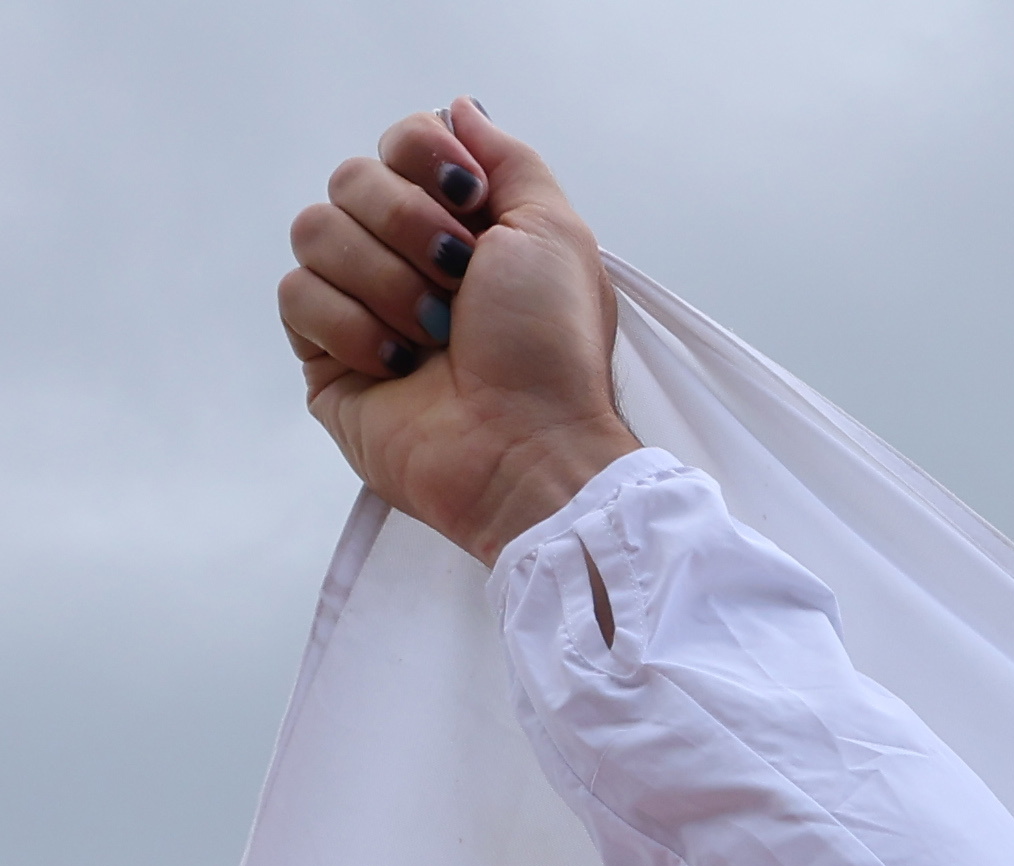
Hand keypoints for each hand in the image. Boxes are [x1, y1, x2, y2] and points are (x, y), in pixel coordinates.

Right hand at [280, 100, 639, 563]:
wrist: (528, 447)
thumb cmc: (552, 352)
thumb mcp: (556, 233)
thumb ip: (509, 161)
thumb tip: (459, 110)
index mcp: (461, 224)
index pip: (400, 141)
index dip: (423, 159)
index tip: (470, 203)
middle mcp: (406, 256)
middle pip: (350, 178)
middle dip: (409, 226)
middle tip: (457, 281)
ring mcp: (360, 303)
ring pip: (314, 231)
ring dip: (386, 281)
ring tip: (435, 335)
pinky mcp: (323, 354)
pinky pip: (296, 295)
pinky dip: (351, 327)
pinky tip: (397, 366)